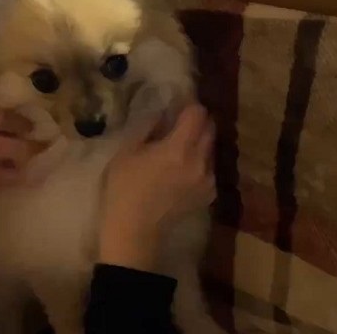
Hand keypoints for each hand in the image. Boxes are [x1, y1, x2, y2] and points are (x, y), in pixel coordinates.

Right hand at [99, 104, 215, 270]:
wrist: (135, 230)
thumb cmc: (125, 188)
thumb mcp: (128, 150)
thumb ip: (149, 126)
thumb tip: (164, 114)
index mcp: (180, 147)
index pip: (198, 113)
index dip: (189, 106)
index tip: (178, 107)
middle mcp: (201, 160)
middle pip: (210, 128)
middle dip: (198, 121)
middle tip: (181, 123)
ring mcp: (208, 179)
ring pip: (212, 148)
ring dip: (201, 142)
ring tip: (182, 148)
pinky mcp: (210, 194)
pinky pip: (210, 168)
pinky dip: (201, 163)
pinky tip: (183, 171)